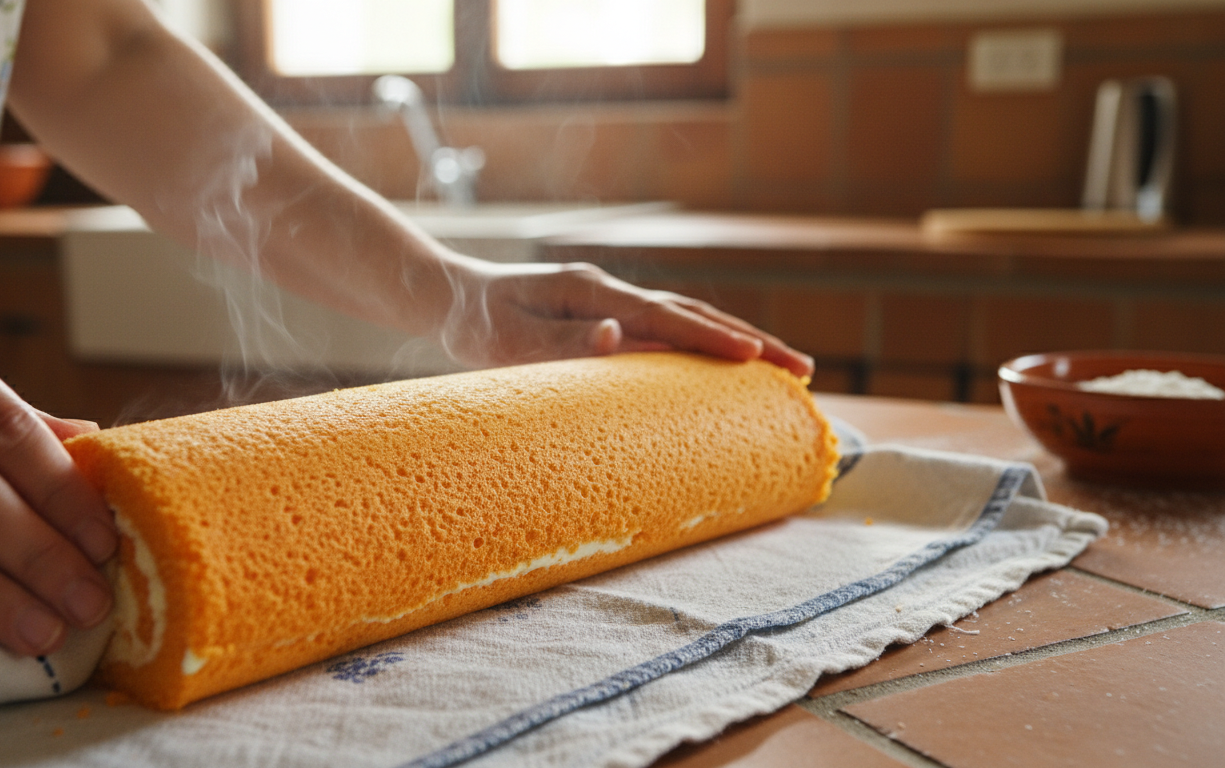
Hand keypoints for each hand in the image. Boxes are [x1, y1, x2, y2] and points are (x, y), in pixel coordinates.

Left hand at [435, 261, 814, 375]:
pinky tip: (730, 364)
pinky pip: (671, 329)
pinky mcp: (612, 315)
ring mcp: (614, 300)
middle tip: (801, 371)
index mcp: (590, 289)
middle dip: (750, 341)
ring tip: (785, 368)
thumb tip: (616, 336)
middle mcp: (610, 290)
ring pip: (689, 318)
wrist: (452, 298)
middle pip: (693, 313)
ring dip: (737, 341)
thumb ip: (560, 341)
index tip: (754, 358)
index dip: (710, 338)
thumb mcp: (507, 340)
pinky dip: (708, 343)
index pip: (662, 316)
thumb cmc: (476, 325)